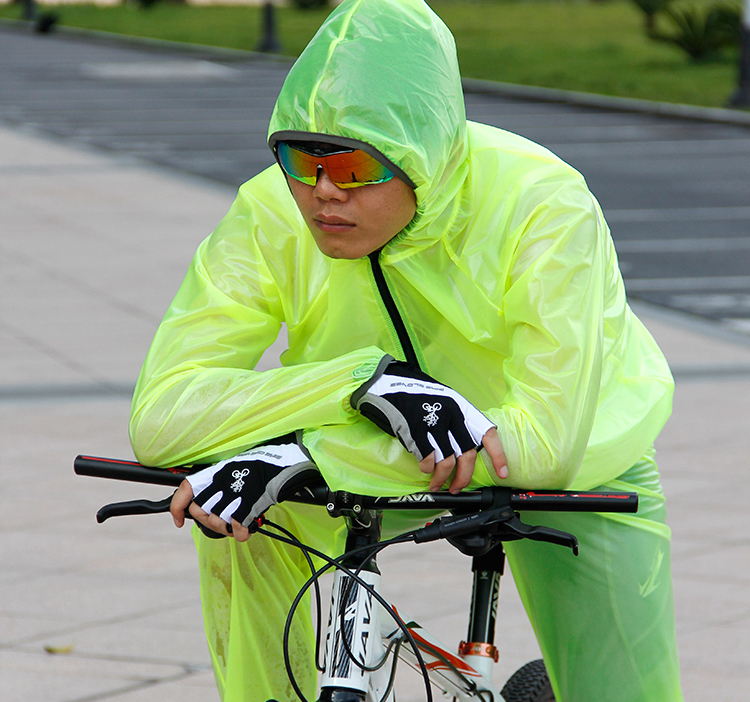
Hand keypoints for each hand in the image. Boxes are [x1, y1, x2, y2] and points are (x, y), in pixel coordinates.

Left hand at [169, 433, 318, 541]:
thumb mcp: (230, 470)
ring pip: (218, 524)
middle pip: (201, 513)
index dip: (177, 508)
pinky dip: (243, 532)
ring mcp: (232, 498)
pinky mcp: (246, 509)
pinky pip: (237, 531)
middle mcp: (219, 485)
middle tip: (224, 517)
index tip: (178, 520)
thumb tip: (198, 504)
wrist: (281, 465)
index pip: (185, 491)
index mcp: (214, 474)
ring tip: (239, 519)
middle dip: (210, 520)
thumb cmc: (258, 466)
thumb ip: (214, 485)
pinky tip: (249, 524)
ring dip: (228, 527)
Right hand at [352, 358, 506, 490]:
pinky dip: (426, 469)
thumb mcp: (445, 403)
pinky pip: (427, 460)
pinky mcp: (417, 433)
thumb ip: (457, 423)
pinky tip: (424, 468)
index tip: (502, 472)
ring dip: (442, 478)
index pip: (488, 434)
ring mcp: (435, 425)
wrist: (389, 385)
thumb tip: (466, 449)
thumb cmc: (417, 396)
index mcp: (462, 408)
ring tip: (437, 484)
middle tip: (457, 487)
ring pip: (447, 463)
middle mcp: (452, 417)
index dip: (498, 455)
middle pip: (467, 456)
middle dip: (463, 477)